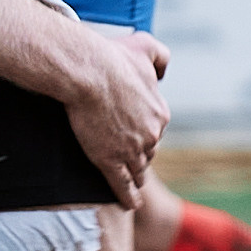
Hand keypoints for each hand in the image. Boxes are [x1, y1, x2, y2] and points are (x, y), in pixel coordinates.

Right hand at [58, 26, 168, 207]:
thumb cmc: (112, 57)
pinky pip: (122, 185)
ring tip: (131, 184)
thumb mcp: (146, 46)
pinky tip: (129, 204)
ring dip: (134, 176)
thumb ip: (160, 56)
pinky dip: (127, 197)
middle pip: (147, 151)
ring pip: (137, 169)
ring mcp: (131, 150)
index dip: (143, 132)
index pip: (154, 129)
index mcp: (159, 112)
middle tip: (126, 156)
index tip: (134, 134)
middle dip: (139, 153)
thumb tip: (164, 71)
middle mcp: (150, 134)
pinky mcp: (110, 161)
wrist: (87, 71)